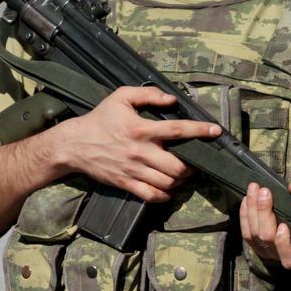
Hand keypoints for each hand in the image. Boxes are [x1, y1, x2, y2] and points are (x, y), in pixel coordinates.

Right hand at [51, 86, 221, 202]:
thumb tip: (171, 99)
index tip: (216, 131)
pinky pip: (152, 196)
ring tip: (182, 173)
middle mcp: (140, 152)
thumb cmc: (100, 119)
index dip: (200, 131)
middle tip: (194, 160)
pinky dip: (165, 195)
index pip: (178, 130)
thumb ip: (148, 94)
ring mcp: (134, 171)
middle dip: (192, 166)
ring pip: (168, 183)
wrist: (74, 145)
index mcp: (141, 129)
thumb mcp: (120, 97)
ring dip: (180, 180)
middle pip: (177, 166)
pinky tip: (168, 188)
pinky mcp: (127, 184)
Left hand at [239, 180, 290, 270]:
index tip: (283, 226)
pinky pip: (245, 232)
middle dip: (263, 213)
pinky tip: (246, 199)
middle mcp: (282, 256)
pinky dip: (244, 214)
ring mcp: (267, 251)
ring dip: (251, 209)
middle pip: (266, 238)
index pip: (290, 257)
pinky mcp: (255, 243)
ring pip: (253, 234)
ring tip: (254, 189)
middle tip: (264, 192)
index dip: (283, 243)